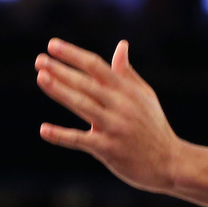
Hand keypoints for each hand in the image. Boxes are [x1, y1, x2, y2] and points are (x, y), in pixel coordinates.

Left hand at [35, 39, 181, 193]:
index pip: (97, 66)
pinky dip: (61, 135)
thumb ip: (127, 72)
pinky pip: (80, 140)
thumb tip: (121, 45)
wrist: (168, 162)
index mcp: (128, 91)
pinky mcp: (107, 149)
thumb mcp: (145, 95)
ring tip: (41, 78)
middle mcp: (121, 105)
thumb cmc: (154, 126)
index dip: (74, 55)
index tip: (53, 45)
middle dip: (61, 70)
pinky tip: (43, 129)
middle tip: (39, 60)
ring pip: (82, 105)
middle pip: (86, 83)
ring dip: (60, 91)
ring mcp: (114, 127)